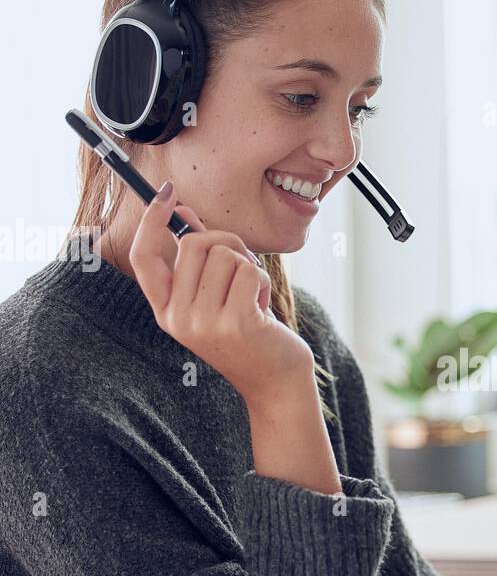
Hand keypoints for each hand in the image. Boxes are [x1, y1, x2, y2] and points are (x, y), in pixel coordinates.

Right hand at [129, 181, 314, 403]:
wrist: (274, 382)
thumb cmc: (247, 332)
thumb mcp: (213, 295)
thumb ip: (198, 258)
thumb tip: (183, 211)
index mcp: (165, 311)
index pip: (142, 257)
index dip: (151, 221)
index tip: (166, 193)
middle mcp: (178, 318)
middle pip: (194, 244)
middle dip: (227, 243)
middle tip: (243, 265)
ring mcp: (204, 323)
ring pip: (225, 254)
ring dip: (248, 267)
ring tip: (252, 296)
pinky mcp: (235, 323)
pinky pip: (249, 271)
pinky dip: (262, 282)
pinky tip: (262, 308)